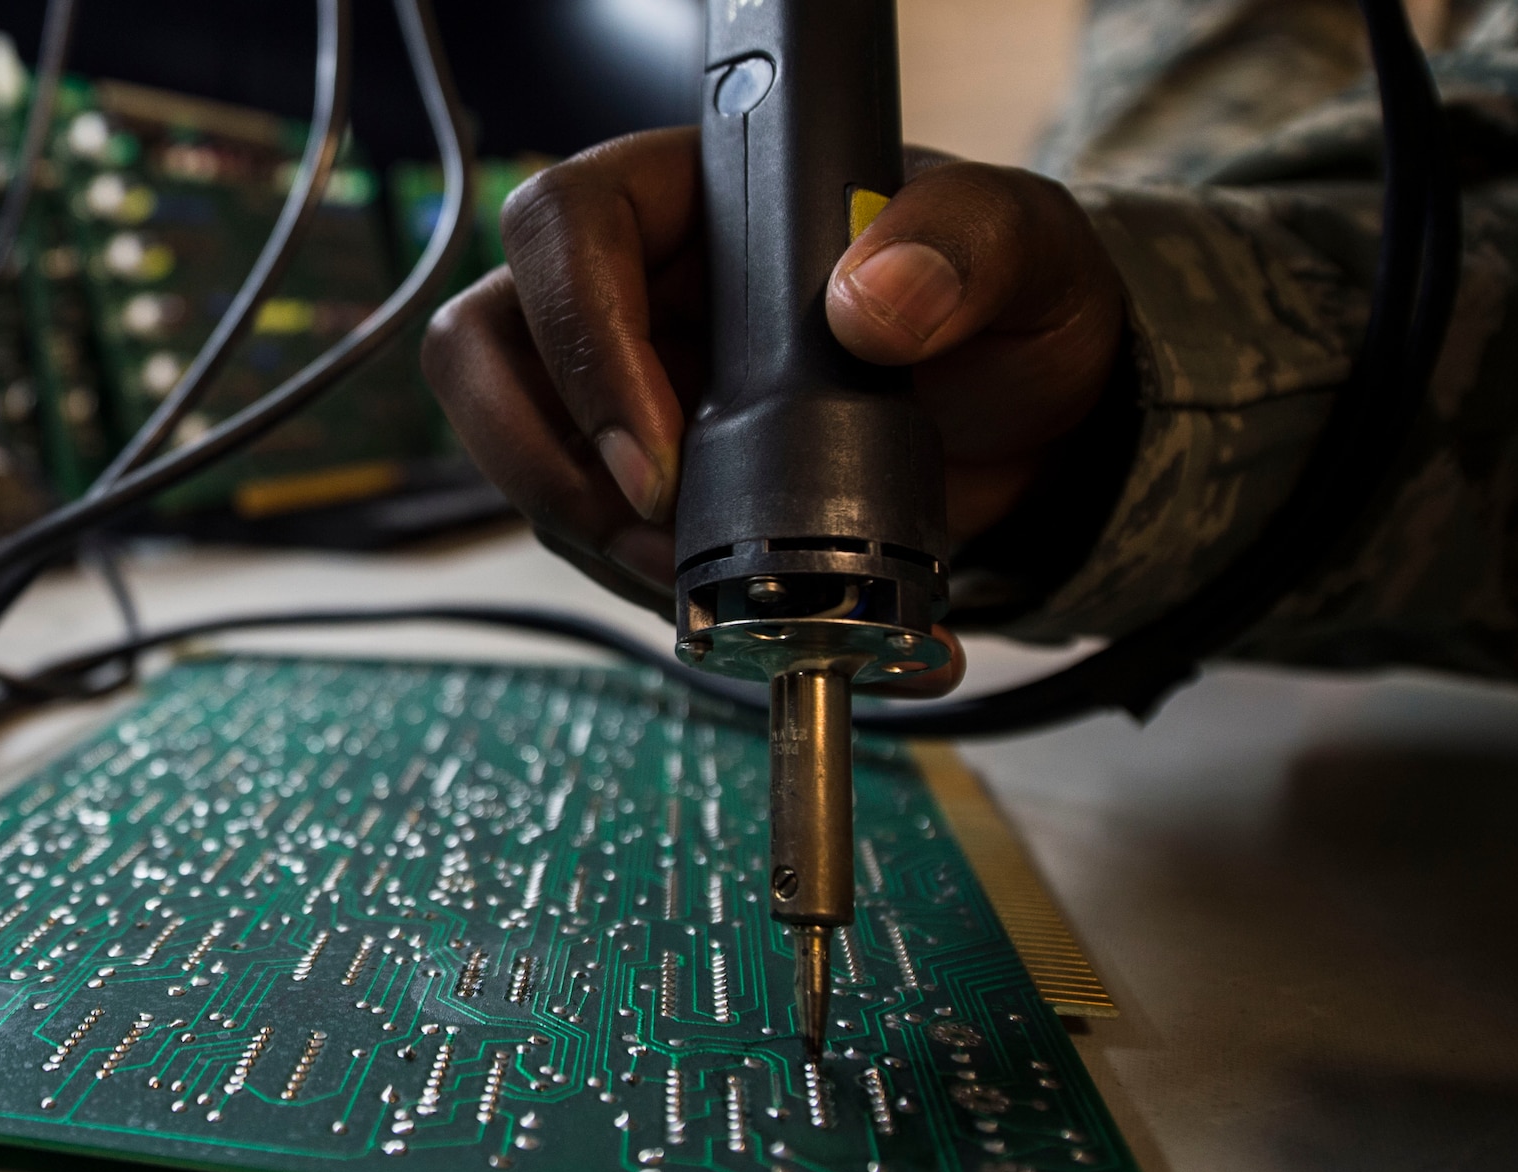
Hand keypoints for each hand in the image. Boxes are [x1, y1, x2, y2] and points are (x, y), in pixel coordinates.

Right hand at [421, 127, 1125, 696]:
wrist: (1032, 422)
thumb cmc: (1008, 300)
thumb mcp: (1023, 250)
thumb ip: (967, 247)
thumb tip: (868, 301)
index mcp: (696, 197)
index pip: (567, 228)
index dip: (581, 341)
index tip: (662, 460)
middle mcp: (634, 289)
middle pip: (484, 352)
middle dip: (545, 467)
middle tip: (653, 545)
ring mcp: (629, 389)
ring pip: (528, 464)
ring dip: (599, 550)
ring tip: (727, 602)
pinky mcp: (649, 481)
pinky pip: (595, 541)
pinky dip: (658, 599)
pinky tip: (750, 628)